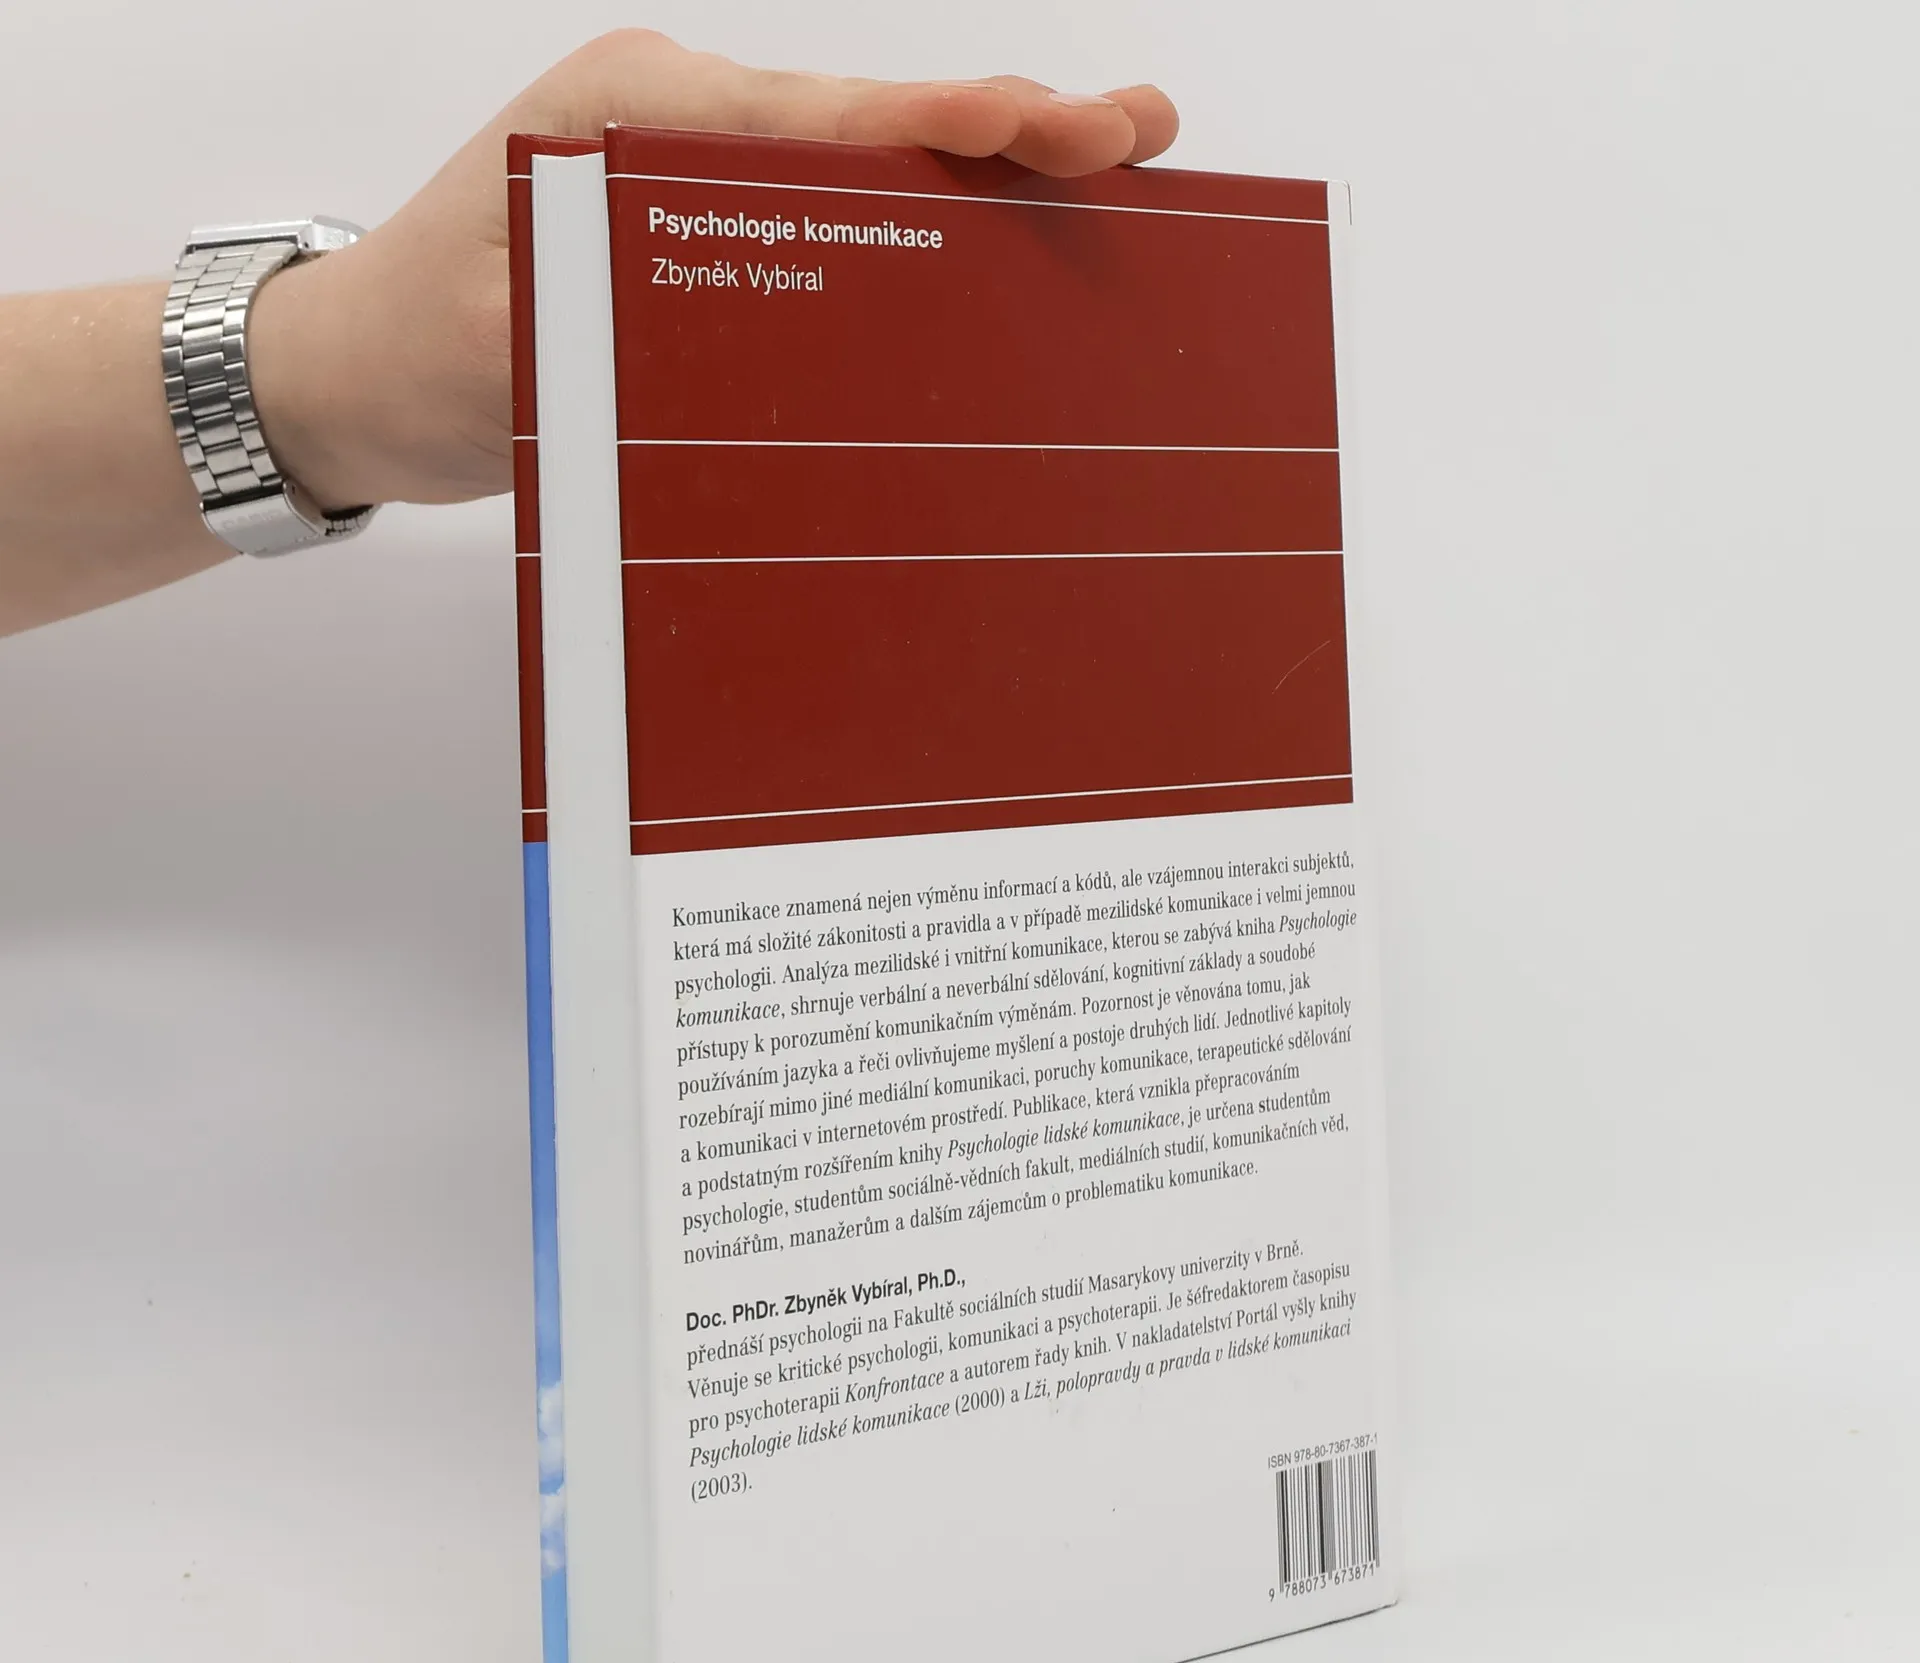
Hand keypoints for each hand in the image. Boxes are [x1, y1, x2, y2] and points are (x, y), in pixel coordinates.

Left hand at [251, 32, 1178, 512]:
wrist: (349, 376)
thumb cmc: (408, 355)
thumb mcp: (507, 354)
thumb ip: (618, 337)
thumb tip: (756, 353)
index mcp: (630, 117)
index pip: (818, 116)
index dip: (944, 123)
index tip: (1053, 128)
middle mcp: (677, 125)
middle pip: (867, 123)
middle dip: (1005, 129)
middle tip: (1137, 134)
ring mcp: (697, 178)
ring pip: (864, 168)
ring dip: (981, 178)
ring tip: (1106, 174)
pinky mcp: (706, 238)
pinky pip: (833, 225)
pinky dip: (922, 231)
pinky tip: (1003, 248)